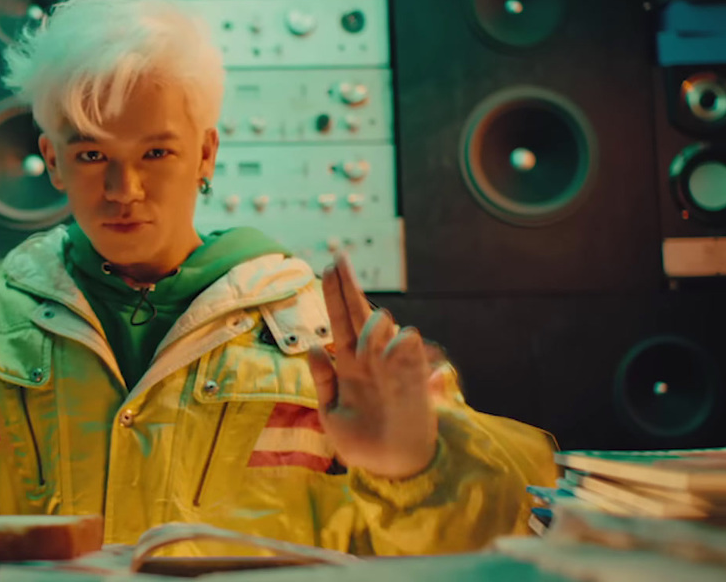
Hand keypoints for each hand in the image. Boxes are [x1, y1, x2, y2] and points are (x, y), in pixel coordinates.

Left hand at [305, 253, 438, 478]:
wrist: (391, 466)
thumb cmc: (360, 441)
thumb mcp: (331, 412)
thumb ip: (322, 380)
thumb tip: (313, 346)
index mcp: (347, 365)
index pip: (340, 321)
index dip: (335, 294)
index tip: (330, 265)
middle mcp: (369, 359)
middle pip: (358, 314)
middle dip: (348, 286)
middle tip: (338, 259)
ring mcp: (390, 366)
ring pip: (381, 326)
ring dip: (371, 322)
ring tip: (368, 332)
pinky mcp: (412, 378)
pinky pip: (406, 347)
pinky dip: (397, 341)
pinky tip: (393, 344)